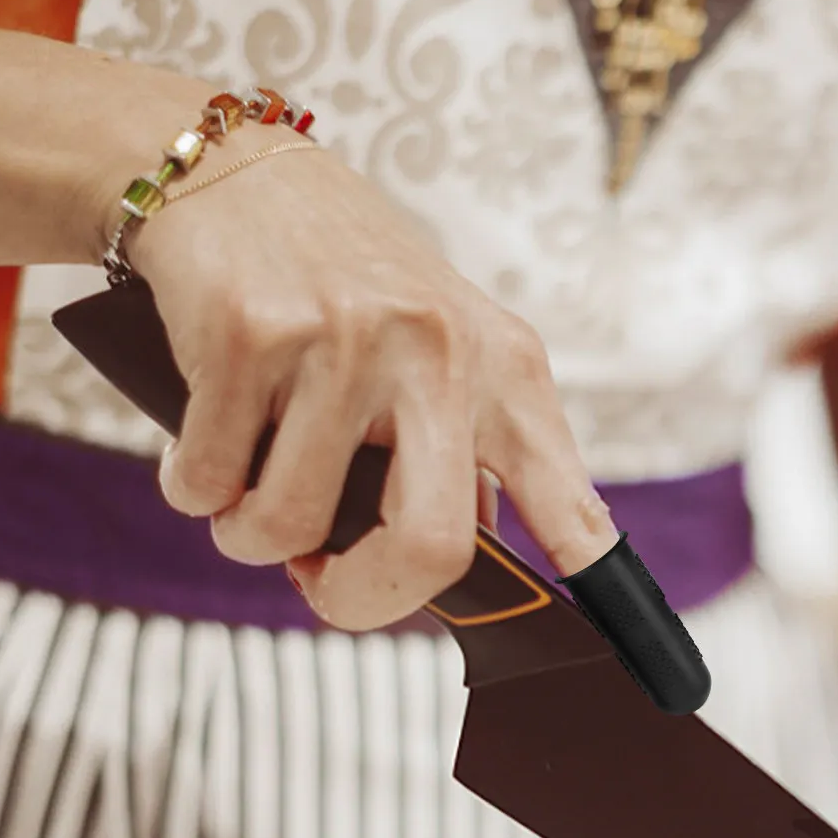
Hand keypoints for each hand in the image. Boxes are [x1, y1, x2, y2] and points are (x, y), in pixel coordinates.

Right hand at [119, 126, 614, 629]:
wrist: (225, 173)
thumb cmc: (338, 287)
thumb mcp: (436, 348)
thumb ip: (461, 452)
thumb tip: (458, 575)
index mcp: (503, 368)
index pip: (567, 498)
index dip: (595, 584)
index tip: (646, 664)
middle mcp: (439, 350)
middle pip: (430, 548)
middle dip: (356, 601)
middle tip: (318, 583)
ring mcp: (346, 339)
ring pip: (287, 528)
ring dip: (248, 534)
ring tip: (247, 480)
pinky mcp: (252, 332)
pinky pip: (208, 483)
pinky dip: (192, 485)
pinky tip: (204, 434)